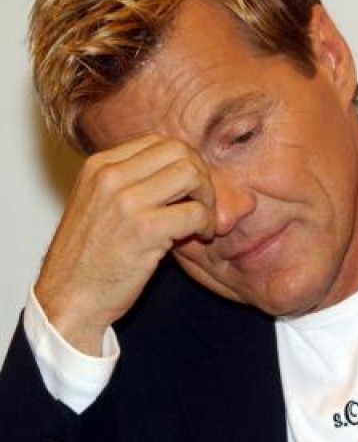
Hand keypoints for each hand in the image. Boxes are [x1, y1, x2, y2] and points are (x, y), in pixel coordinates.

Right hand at [34, 135, 215, 354]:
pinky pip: (195, 212)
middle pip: (178, 150)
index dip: (181, 160)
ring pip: (190, 174)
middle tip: (201, 200)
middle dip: (199, 173)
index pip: (156, 141)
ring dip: (206, 196)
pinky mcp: (145, 230)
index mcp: (98, 166)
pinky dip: (206, 224)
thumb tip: (173, 168)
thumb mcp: (95, 204)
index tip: (187, 186)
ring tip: (201, 218)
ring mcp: (127, 202)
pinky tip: (200, 236)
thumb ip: (126, 181)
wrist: (67, 300)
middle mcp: (110, 176)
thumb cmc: (85, 259)